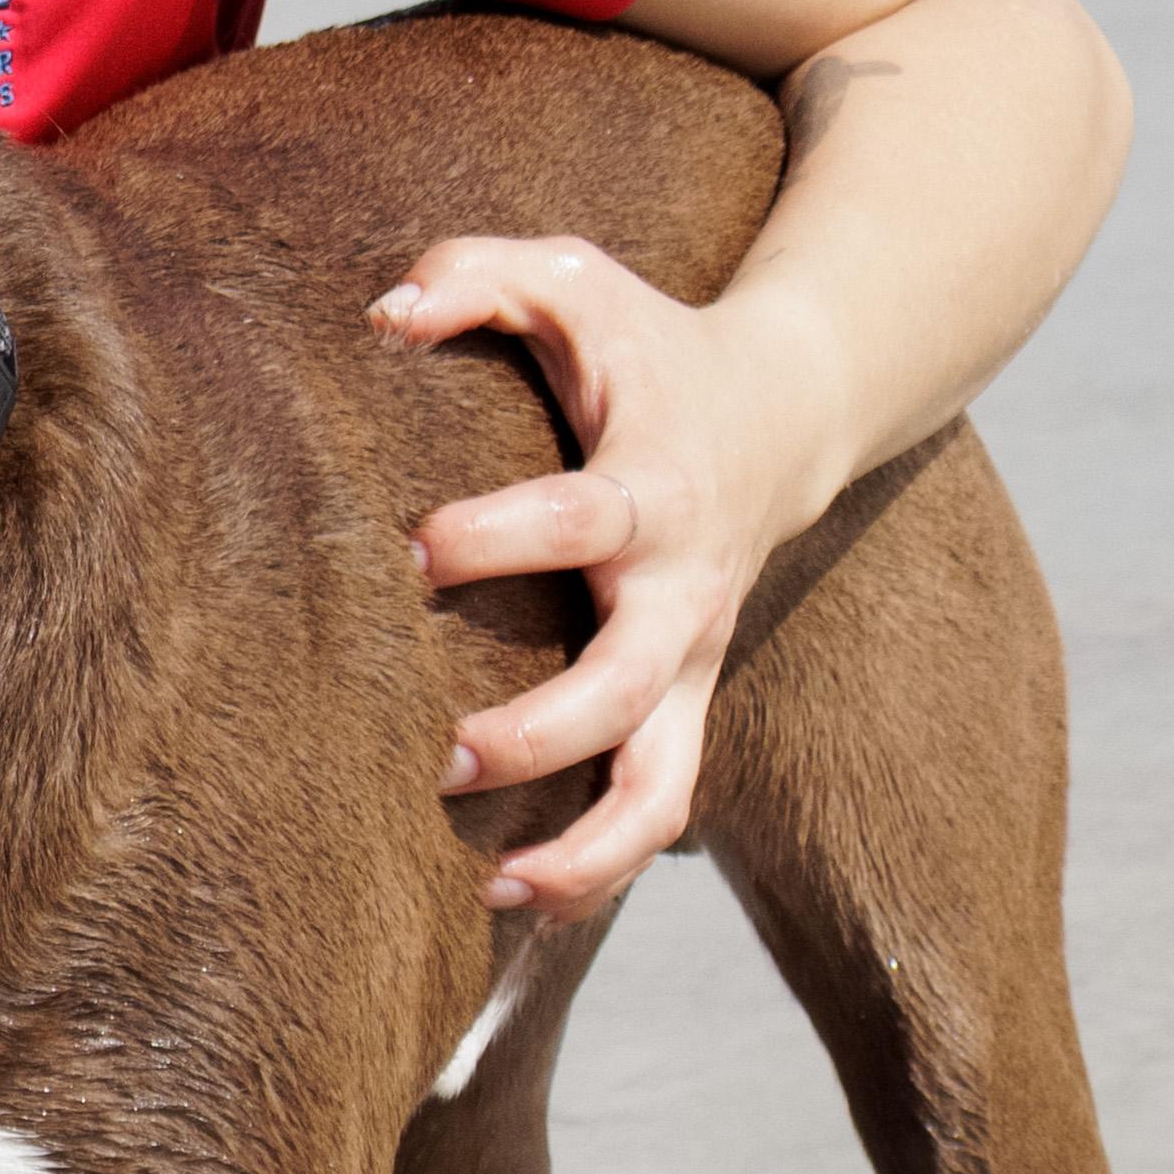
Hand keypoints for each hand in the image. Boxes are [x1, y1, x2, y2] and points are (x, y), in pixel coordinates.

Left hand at [372, 233, 818, 922]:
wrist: (788, 411)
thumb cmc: (647, 346)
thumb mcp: (574, 280)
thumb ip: (476, 274)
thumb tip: (385, 312)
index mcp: (650, 486)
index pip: (584, 522)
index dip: (503, 536)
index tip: (417, 549)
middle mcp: (679, 588)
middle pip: (631, 684)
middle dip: (544, 730)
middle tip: (445, 757)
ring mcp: (689, 659)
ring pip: (665, 783)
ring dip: (587, 847)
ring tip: (493, 883)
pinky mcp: (684, 703)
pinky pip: (659, 808)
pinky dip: (598, 870)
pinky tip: (512, 899)